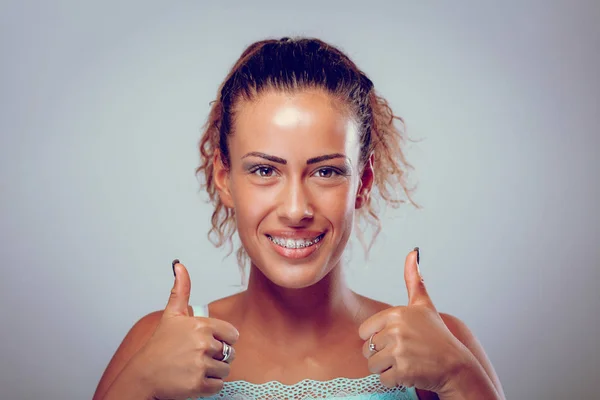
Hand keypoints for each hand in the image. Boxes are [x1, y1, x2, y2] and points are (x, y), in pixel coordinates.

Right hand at [135, 261, 239, 399]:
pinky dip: (209, 385)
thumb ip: (181, 290)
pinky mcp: (198, 385)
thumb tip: (179, 265)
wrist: (144, 375)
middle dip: (217, 356)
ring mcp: (200, 365)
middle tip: (197, 357)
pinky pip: (218, 385)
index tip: (206, 342)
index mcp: (201, 325)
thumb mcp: (172, 314)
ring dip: (213, 371)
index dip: (222, 339)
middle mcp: (202, 344)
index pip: (232, 334)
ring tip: (194, 368)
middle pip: (230, 353)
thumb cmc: (160, 345)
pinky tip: (193, 379)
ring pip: (225, 369)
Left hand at [358, 249, 470, 393]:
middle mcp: (396, 330)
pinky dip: (394, 380)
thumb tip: (413, 251)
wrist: (456, 366)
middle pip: (367, 349)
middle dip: (382, 355)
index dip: (378, 338)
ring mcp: (399, 351)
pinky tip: (410, 374)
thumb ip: (414, 280)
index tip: (397, 339)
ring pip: (373, 365)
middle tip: (404, 353)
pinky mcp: (402, 371)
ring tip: (406, 363)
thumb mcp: (424, 305)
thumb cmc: (437, 336)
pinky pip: (383, 379)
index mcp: (396, 313)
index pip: (364, 331)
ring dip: (387, 368)